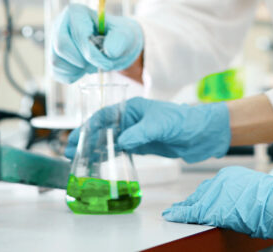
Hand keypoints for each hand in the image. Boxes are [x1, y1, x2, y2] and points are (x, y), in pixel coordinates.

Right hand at [51, 4, 143, 82]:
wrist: (112, 45)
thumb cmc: (117, 36)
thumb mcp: (125, 34)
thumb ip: (120, 40)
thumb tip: (109, 51)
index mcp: (76, 12)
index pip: (78, 35)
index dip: (92, 53)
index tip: (107, 63)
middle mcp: (60, 24)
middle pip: (61, 47)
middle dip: (82, 61)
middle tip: (96, 65)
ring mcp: (53, 40)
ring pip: (56, 61)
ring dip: (77, 70)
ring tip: (92, 64)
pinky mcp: (52, 55)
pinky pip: (56, 72)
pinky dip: (72, 76)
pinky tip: (83, 69)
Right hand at [65, 97, 229, 162]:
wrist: (202, 133)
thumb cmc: (183, 120)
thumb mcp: (160, 124)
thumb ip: (140, 133)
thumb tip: (121, 142)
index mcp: (131, 108)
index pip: (104, 116)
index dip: (88, 127)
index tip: (75, 138)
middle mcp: (130, 120)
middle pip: (102, 129)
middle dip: (85, 140)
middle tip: (70, 152)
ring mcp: (135, 133)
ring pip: (108, 141)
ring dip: (93, 149)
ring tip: (78, 160)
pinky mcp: (141, 146)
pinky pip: (119, 151)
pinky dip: (107, 156)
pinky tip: (97, 163)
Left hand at [163, 166, 272, 246]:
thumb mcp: (254, 189)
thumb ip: (241, 192)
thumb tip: (239, 203)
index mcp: (230, 174)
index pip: (212, 186)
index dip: (204, 195)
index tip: (197, 199)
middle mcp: (218, 181)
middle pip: (201, 193)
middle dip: (193, 201)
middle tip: (182, 207)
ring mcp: (213, 194)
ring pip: (195, 202)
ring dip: (185, 209)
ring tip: (173, 213)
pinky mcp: (210, 208)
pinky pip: (190, 212)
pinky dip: (179, 214)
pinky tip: (170, 216)